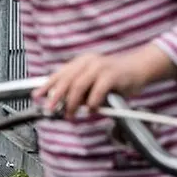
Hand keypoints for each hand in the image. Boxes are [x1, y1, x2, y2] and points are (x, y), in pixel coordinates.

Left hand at [34, 49, 161, 116]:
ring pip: (78, 86)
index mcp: (81, 62)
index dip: (47, 86)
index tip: (36, 96)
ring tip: (71, 114)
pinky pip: (97, 91)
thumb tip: (61, 103)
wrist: (140, 68)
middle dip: (56, 96)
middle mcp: (88, 62)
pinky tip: (92, 110)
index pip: (59, 74)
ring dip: (72, 103)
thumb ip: (79, 90)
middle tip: (51, 109)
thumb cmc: (115, 77)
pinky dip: (92, 103)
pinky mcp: (112, 75)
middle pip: (66, 80)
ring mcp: (100, 67)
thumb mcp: (93, 81)